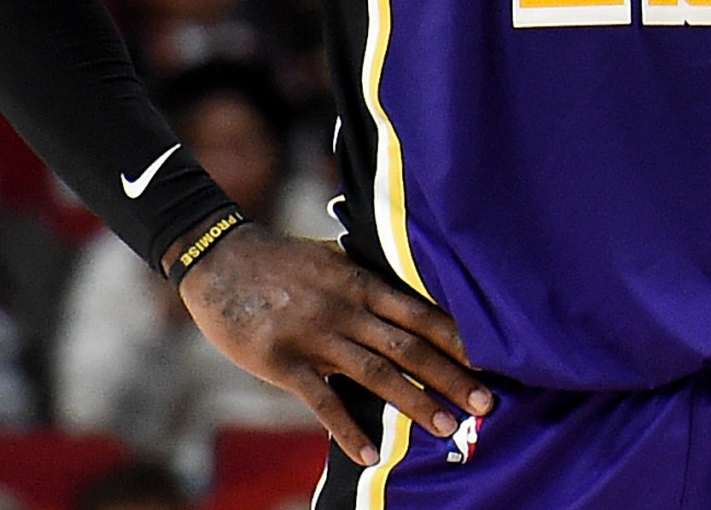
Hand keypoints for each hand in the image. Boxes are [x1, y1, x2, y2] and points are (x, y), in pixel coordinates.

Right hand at [178, 222, 493, 465]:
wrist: (219, 257)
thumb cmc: (281, 261)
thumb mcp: (334, 260)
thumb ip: (369, 283)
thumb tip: (408, 300)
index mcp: (362, 283)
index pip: (422, 313)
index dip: (457, 338)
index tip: (491, 360)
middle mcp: (347, 309)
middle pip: (409, 346)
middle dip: (451, 376)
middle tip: (486, 403)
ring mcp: (316, 336)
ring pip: (376, 373)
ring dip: (414, 402)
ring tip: (446, 427)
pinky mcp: (283, 361)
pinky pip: (322, 400)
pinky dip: (348, 428)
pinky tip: (369, 453)